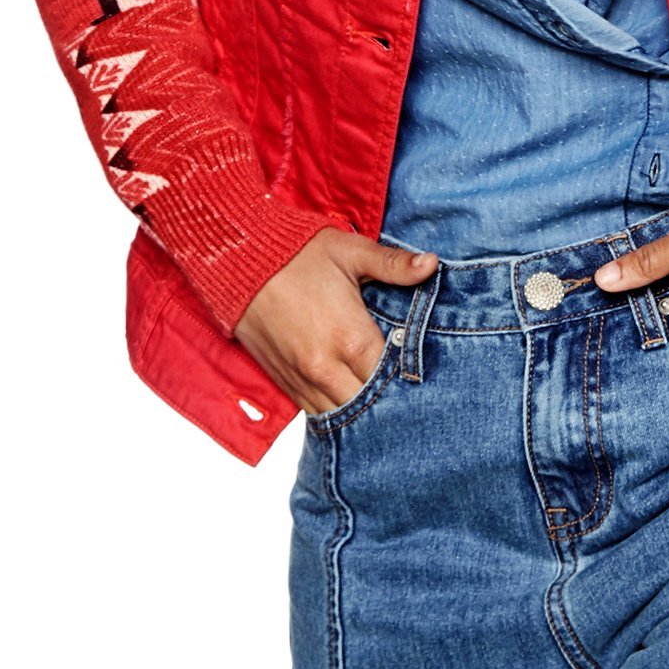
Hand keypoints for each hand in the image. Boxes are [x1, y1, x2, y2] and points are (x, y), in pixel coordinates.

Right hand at [235, 229, 438, 414]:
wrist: (236, 262)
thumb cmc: (296, 253)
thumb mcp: (349, 251)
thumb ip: (393, 264)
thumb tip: (433, 264)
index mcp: (351, 338)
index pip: (392, 378)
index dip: (410, 379)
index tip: (425, 375)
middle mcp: (326, 367)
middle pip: (369, 407)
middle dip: (389, 402)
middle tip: (408, 396)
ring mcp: (301, 379)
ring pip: (341, 417)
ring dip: (360, 413)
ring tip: (383, 407)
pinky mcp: (283, 382)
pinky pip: (315, 412)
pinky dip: (334, 411)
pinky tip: (350, 405)